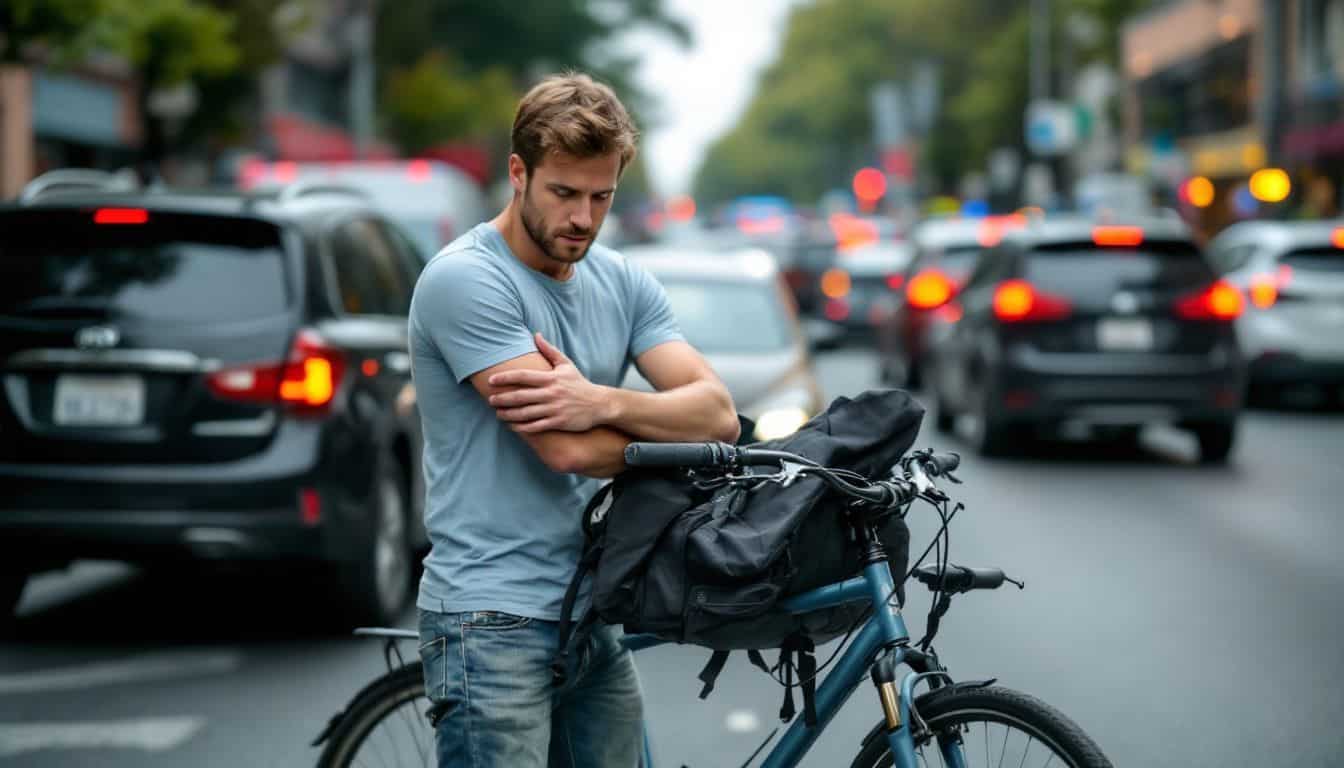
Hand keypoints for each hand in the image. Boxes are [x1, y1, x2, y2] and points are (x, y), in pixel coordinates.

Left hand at [487, 333, 612, 432]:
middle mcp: (551, 394)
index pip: (523, 377)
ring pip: (525, 413)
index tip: (491, 380)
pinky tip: (512, 425)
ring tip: (498, 413)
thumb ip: (549, 351)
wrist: (599, 404)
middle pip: (520, 396)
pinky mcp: (558, 422)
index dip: (505, 378)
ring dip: (508, 414)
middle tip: (490, 400)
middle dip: (502, 399)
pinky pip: (535, 426)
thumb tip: (535, 335)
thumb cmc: (579, 384)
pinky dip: (521, 427)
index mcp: (551, 378)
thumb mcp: (566, 365)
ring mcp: (554, 409)